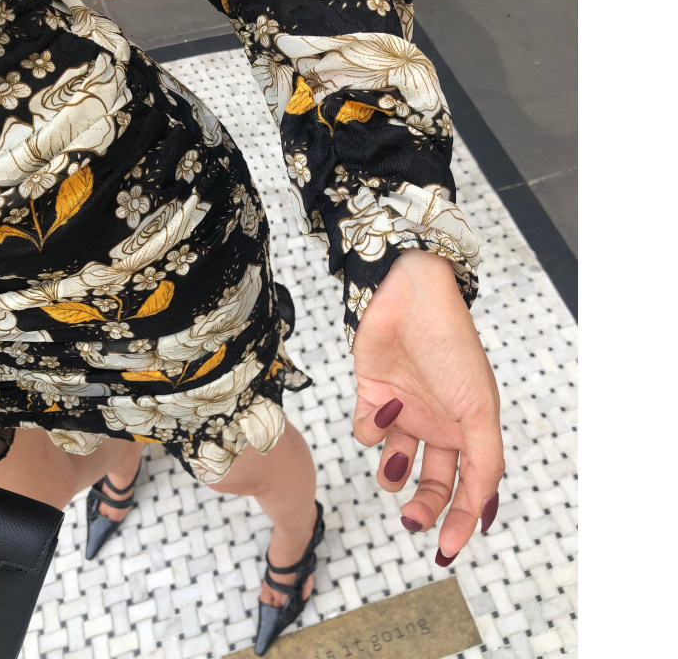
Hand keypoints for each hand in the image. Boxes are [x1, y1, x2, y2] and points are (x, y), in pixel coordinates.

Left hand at [351, 248, 503, 563]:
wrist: (409, 299)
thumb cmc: (451, 348)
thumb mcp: (478, 409)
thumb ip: (484, 461)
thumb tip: (482, 511)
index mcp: (468, 429)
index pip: (468, 488)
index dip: (460, 522)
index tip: (447, 551)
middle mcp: (436, 424)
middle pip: (431, 484)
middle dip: (422, 506)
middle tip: (411, 521)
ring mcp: (404, 411)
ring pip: (393, 463)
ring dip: (391, 472)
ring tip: (394, 461)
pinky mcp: (373, 395)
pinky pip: (367, 430)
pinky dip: (372, 426)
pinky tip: (383, 404)